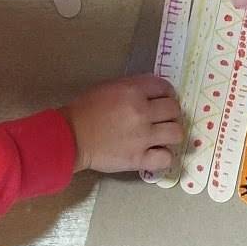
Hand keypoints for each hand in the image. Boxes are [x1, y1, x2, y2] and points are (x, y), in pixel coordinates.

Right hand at [62, 75, 182, 173]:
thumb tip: (152, 94)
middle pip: (174, 110)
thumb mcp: (108, 87)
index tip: (163, 99)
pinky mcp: (138, 158)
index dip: (167, 93)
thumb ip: (132, 88)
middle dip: (170, 113)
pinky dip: (164, 156)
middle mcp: (142, 112)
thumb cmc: (85, 110)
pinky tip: (156, 153)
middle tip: (162, 118)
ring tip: (162, 136)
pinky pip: (166, 158)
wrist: (70, 137)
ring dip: (171, 133)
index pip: (165, 87)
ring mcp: (142, 137)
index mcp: (133, 91)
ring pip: (176, 133)